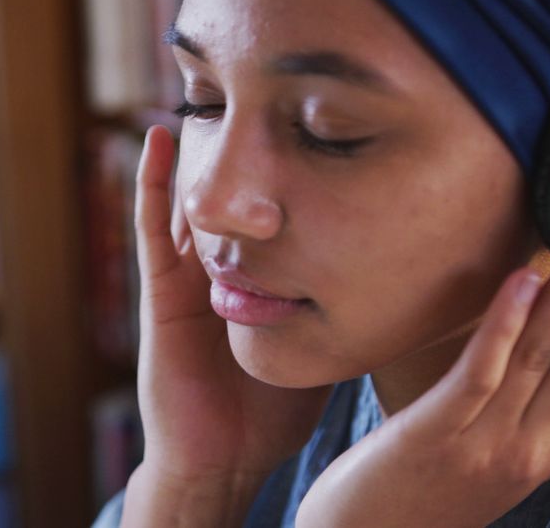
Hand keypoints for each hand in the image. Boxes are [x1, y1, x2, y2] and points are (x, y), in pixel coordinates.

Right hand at [124, 126, 333, 522]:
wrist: (226, 458)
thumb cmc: (272, 412)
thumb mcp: (321, 344)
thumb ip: (343, 309)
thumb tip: (399, 276)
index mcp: (254, 282)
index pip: (265, 213)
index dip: (279, 171)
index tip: (306, 124)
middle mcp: (219, 273)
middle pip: (228, 197)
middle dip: (236, 149)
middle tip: (254, 91)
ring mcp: (187, 281)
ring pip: (190, 201)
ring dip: (193, 152)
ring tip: (201, 92)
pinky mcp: (162, 297)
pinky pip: (153, 234)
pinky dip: (150, 187)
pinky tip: (155, 142)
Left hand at [297, 206, 549, 527]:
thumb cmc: (423, 492)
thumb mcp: (491, 453)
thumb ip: (524, 406)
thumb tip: (543, 338)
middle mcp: (532, 445)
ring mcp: (488, 441)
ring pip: (546, 352)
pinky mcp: (437, 434)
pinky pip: (481, 371)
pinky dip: (506, 322)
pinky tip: (525, 277)